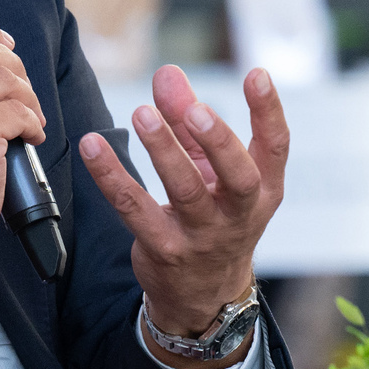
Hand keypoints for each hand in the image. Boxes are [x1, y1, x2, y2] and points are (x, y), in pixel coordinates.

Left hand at [80, 66, 287, 358]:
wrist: (202, 295)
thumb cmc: (211, 215)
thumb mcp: (210, 169)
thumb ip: (188, 120)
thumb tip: (167, 73)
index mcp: (263, 190)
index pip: (275, 147)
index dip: (268, 110)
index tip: (257, 74)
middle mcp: (239, 214)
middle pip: (238, 176)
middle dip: (217, 140)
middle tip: (194, 109)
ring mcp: (203, 236)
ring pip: (185, 191)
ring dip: (163, 151)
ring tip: (141, 114)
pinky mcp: (164, 249)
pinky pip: (135, 209)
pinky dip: (112, 176)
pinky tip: (93, 147)